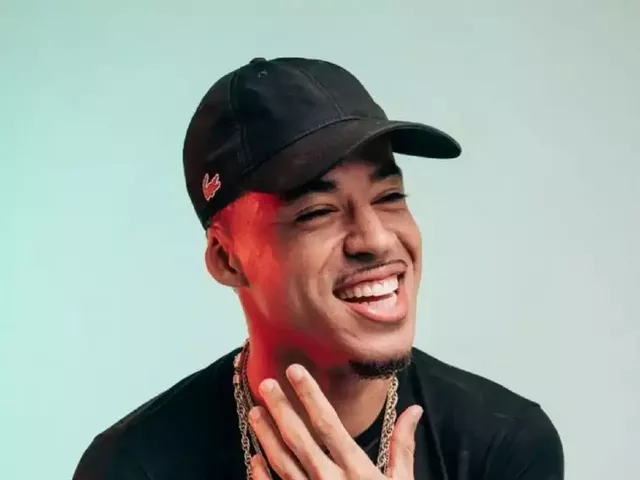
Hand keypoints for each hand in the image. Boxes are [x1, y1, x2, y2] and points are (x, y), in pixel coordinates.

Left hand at [247, 364, 422, 479]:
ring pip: (283, 463)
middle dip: (281, 409)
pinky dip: (262, 477)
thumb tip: (414, 410)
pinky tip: (254, 458)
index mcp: (357, 470)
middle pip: (299, 439)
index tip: (295, 372)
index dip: (310, 395)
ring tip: (254, 412)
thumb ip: (403, 446)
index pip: (328, 424)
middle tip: (265, 384)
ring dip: (267, 437)